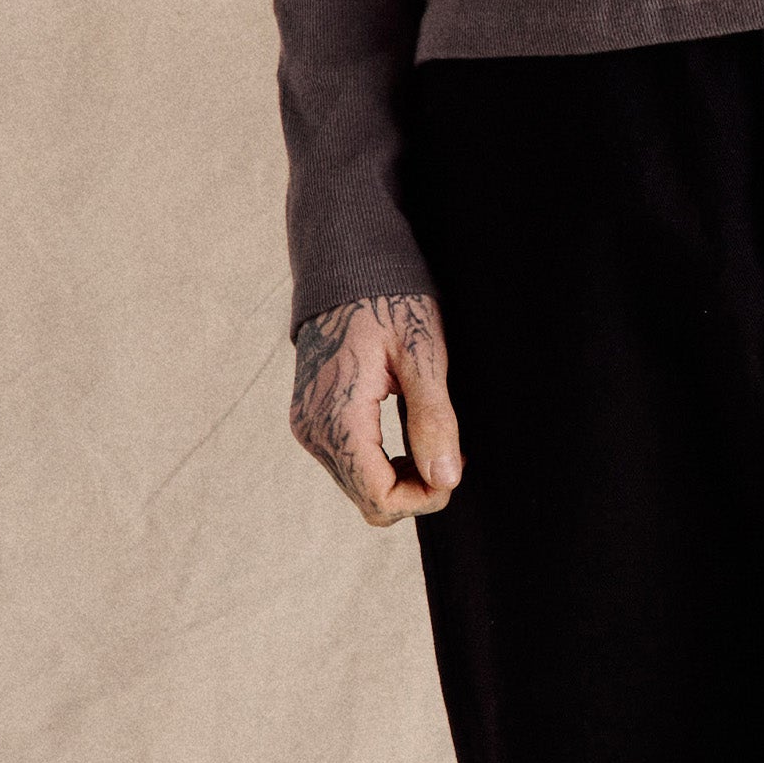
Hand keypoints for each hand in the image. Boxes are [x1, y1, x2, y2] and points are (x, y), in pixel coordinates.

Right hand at [289, 290, 462, 525]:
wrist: (347, 263)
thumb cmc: (389, 299)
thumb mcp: (422, 353)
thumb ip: (432, 418)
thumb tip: (446, 479)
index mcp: (338, 416)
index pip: (379, 497)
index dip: (423, 497)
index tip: (456, 468)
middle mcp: (313, 429)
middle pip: (368, 499)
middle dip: (415, 489)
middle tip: (451, 452)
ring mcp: (307, 425)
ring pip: (357, 485)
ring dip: (398, 477)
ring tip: (432, 439)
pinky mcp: (310, 417)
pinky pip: (346, 462)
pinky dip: (379, 462)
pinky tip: (406, 435)